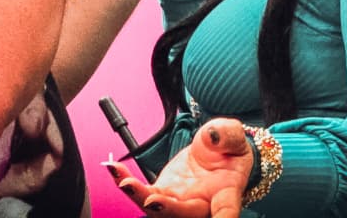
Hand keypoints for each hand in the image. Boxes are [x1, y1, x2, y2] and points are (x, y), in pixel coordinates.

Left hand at [105, 118, 252, 217]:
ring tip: (123, 182)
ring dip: (139, 196)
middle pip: (182, 214)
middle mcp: (200, 204)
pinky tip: (112, 168)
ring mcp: (179, 200)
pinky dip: (125, 180)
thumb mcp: (233, 136)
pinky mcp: (162, 191)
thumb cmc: (230, 149)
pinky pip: (142, 191)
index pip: (226, 211)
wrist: (217, 152)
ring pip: (157, 207)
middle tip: (152, 200)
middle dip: (166, 210)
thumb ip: (227, 135)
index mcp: (225, 192)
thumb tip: (212, 136)